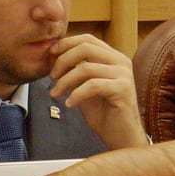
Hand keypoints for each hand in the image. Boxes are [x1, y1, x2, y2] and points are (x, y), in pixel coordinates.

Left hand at [48, 34, 148, 148]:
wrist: (122, 136)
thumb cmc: (105, 113)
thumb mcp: (85, 87)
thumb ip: (76, 70)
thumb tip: (55, 56)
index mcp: (114, 58)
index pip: (88, 39)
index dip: (66, 44)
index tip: (50, 55)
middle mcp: (122, 62)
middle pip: (86, 47)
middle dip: (62, 60)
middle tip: (51, 76)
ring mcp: (124, 75)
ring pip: (86, 67)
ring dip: (64, 81)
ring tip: (55, 94)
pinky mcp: (123, 89)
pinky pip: (92, 85)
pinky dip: (76, 95)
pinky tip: (69, 105)